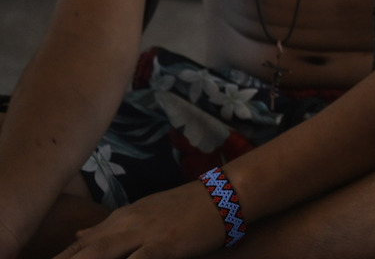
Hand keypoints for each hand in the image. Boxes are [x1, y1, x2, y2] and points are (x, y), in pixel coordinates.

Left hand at [54, 180, 223, 258]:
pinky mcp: (163, 246)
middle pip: (81, 254)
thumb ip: (109, 227)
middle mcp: (126, 225)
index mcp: (121, 219)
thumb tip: (77, 238)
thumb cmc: (188, 207)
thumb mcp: (144, 212)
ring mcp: (143, 235)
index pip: (78, 248)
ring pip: (99, 257)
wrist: (226, 193)